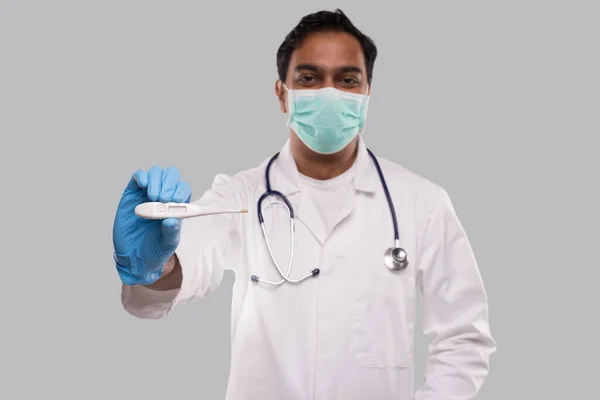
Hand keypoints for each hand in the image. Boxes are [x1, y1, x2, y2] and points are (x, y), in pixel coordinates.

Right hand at [112, 166, 191, 284]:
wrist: (134, 257)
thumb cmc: (155, 249)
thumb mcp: (168, 244)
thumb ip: (172, 232)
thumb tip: (172, 219)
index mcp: (176, 206)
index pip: (183, 189)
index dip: (180, 190)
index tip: (175, 200)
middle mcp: (163, 196)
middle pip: (171, 176)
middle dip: (169, 184)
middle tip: (163, 199)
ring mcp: (147, 193)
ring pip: (156, 173)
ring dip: (156, 181)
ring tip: (153, 198)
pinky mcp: (132, 193)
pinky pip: (138, 176)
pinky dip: (142, 177)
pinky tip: (143, 186)